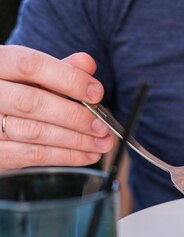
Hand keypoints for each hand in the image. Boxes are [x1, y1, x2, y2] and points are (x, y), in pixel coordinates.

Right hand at [0, 45, 113, 168]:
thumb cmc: (12, 91)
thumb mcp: (29, 74)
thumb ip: (58, 68)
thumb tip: (87, 64)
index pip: (30, 65)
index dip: (68, 78)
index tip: (97, 93)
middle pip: (32, 102)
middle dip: (74, 116)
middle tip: (102, 126)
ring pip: (34, 132)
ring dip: (76, 140)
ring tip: (102, 143)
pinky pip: (31, 155)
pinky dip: (65, 156)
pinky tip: (87, 155)